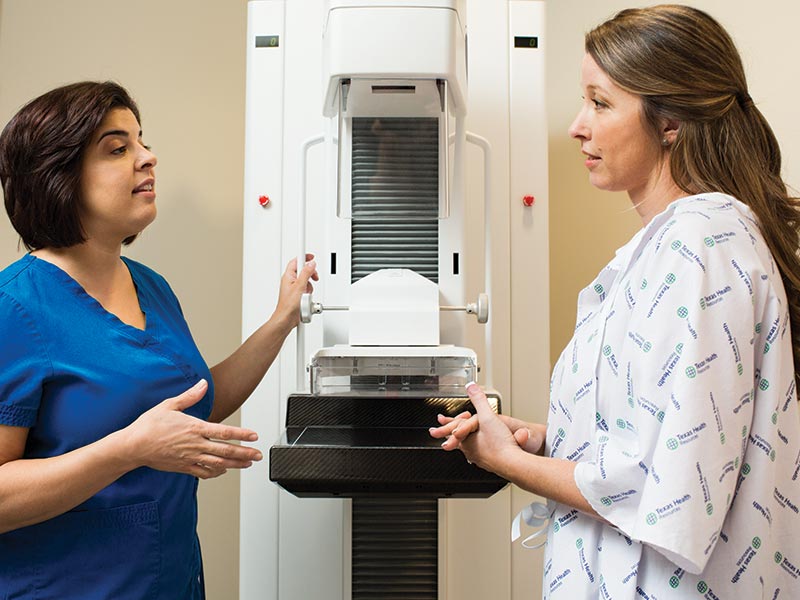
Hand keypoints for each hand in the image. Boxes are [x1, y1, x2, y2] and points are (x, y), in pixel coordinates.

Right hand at [122, 380, 262, 478]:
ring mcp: (190, 458)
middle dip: (244, 453)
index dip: (241, 434)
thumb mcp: (169, 405)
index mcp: (194, 428)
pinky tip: (224, 470)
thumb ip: (190, 396)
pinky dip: (216, 472)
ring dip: (235, 464)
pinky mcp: (183, 467)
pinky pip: (203, 472)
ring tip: (248, 463)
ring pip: (218, 464)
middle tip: (258, 454)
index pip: (224, 432)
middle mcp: (195, 445)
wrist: (132, 446)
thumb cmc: (149, 425)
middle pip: (225, 451)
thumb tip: (203, 384)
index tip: (254, 436)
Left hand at [273, 254, 318, 329]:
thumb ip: (306, 273)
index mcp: (288, 276)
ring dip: (310, 286)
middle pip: (303, 271)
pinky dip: (309, 293)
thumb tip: (311, 264)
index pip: (296, 261)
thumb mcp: (299, 286)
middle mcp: (290, 281)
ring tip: (308, 293)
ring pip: (306, 281)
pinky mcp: (298, 295)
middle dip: (310, 274)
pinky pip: (307, 290)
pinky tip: (307, 298)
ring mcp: (295, 288)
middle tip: (314, 277)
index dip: (304, 257)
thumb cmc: (288, 305)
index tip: (311, 256)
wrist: (286, 318)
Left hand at [429, 383, 526, 474]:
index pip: (453, 430)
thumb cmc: (500, 445)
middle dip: (453, 435)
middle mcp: (470, 451)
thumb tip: (470, 386)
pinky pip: (481, 454)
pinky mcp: (491, 463)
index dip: (446, 424)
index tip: (438, 425)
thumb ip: (479, 400)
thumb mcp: (487, 417)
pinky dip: (480, 449)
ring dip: (466, 442)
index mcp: (466, 440)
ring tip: (465, 441)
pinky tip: (484, 449)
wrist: (513, 464)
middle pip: (458, 440)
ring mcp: (480, 458)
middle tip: (448, 435)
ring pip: (469, 448)